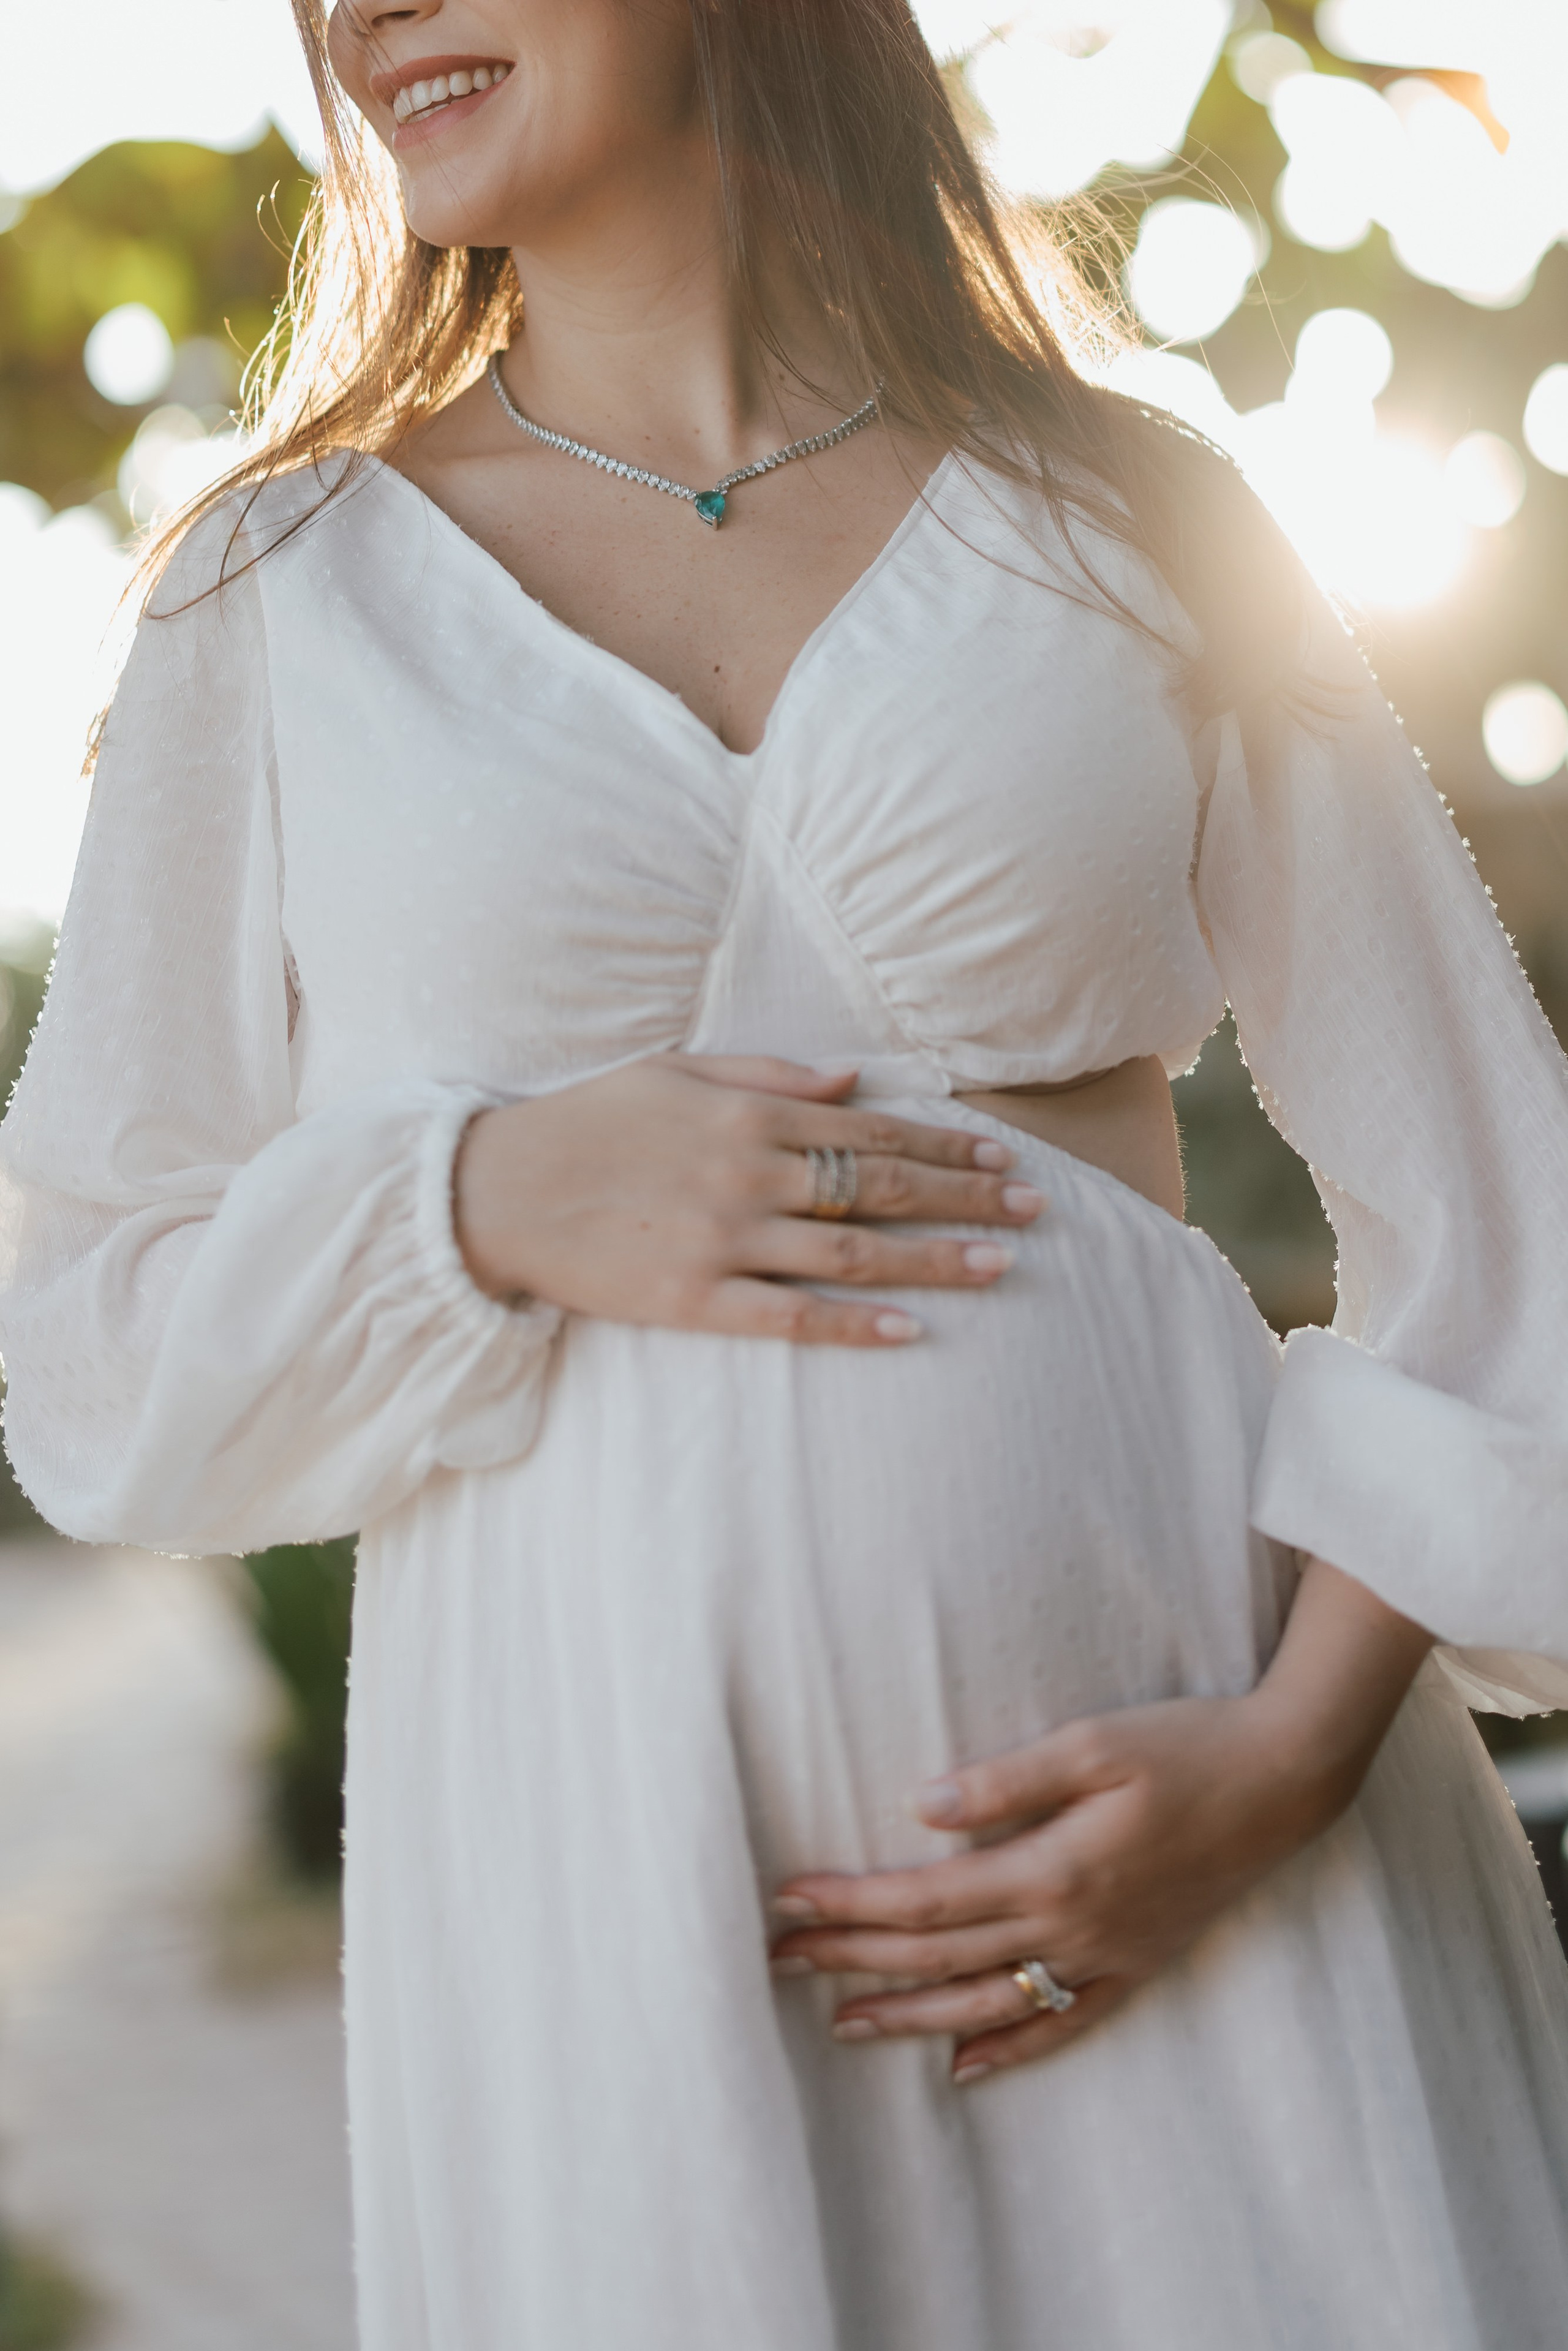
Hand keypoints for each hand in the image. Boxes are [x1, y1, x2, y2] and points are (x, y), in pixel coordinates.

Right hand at [455, 1053, 1045, 1344]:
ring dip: (933, 1259)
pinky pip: (788, 1317)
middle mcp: (746, 1173)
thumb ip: (768, 1074)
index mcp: (746, 1114)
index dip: (945, 1143)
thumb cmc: (584, 1123)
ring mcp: (722, 1240)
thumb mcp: (673, 1070)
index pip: (872, 1129)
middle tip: (1033, 1210)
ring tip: (1001, 1266)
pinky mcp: (692, 1300)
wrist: (492, 1191)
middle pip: (880, 1188)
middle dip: (964, 1197)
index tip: (1003, 1155)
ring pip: (851, 1254)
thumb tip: (854, 1079)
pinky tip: (909, 1331)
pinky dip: (851, 1325)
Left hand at [770, 1561, 1432, 2082]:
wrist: (1285, 1780)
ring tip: (843, 2024)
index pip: (926, 1898)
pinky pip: (1064, 2021)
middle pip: (941, 1957)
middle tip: (778, 1962)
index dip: (852, 1904)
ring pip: (988, 2005)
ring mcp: (1107, 1955)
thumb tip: (923, 1808)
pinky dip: (1010, 2049)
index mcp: (1053, 1870)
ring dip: (910, 2018)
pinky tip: (964, 2068)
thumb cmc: (1186, 1745)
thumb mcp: (1095, 1742)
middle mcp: (1072, 1927)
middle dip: (854, 1959)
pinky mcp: (1139, 1965)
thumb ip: (1008, 1781)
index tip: (788, 1902)